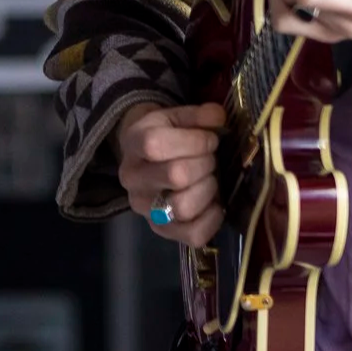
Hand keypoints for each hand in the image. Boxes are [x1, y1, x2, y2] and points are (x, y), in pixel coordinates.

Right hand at [116, 101, 227, 245]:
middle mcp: (133, 180)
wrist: (145, 158)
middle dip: (205, 164)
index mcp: (133, 145)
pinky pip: (193, 235)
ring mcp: (145, 209)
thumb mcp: (177, 117)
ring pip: (183, 207)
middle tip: (211, 159)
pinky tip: (215, 204)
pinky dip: (212, 220)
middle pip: (175, 175)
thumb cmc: (166, 135)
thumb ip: (198, 115)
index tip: (210, 139)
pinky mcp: (161, 232)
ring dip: (208, 190)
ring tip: (210, 180)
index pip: (156, 145)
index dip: (193, 141)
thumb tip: (219, 117)